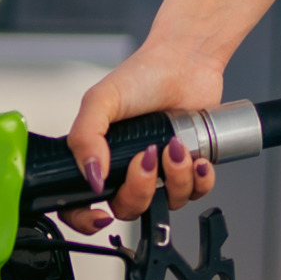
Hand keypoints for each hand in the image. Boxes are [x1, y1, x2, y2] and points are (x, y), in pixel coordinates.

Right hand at [61, 41, 223, 231]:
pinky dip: (199, 180)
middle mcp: (126, 168)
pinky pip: (195, 193)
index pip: (81, 203)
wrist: (186, 62)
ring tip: (176, 147)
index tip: (100, 214)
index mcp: (98, 156)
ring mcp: (159, 171)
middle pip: (128, 208)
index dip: (86, 218)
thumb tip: (91, 178)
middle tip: (147, 157)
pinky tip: (197, 158)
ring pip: (165, 203)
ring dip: (174, 179)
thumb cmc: (142, 74)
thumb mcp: (101, 100)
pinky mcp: (188, 167)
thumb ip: (85, 138)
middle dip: (140, 189)